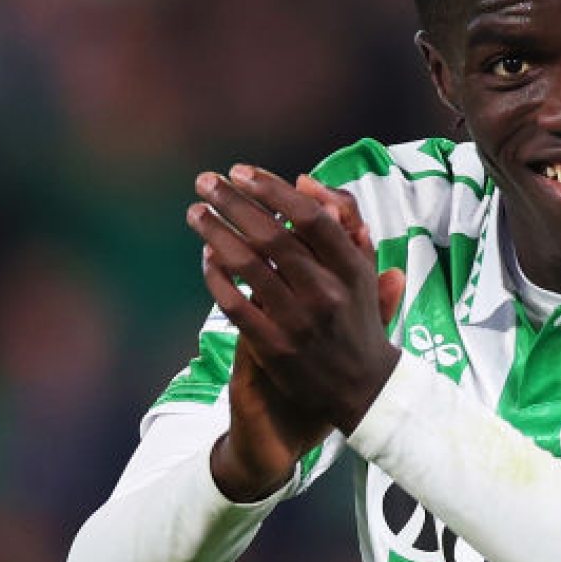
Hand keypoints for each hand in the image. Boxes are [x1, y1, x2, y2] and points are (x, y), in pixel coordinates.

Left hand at [189, 167, 404, 461]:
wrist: (363, 390)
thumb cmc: (358, 321)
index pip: (310, 216)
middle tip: (205, 181)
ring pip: (248, 266)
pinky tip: (205, 257)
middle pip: (272, 235)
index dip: (271, 189)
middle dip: (232, 202)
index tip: (241, 171)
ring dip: (215, 233)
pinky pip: (235, 304)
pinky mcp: (275, 347)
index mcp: (352, 269)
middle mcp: (326, 292)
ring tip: (196, 212)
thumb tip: (305, 181)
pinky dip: (216, 277)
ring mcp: (299, 321)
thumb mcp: (365, 272)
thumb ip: (343, 224)